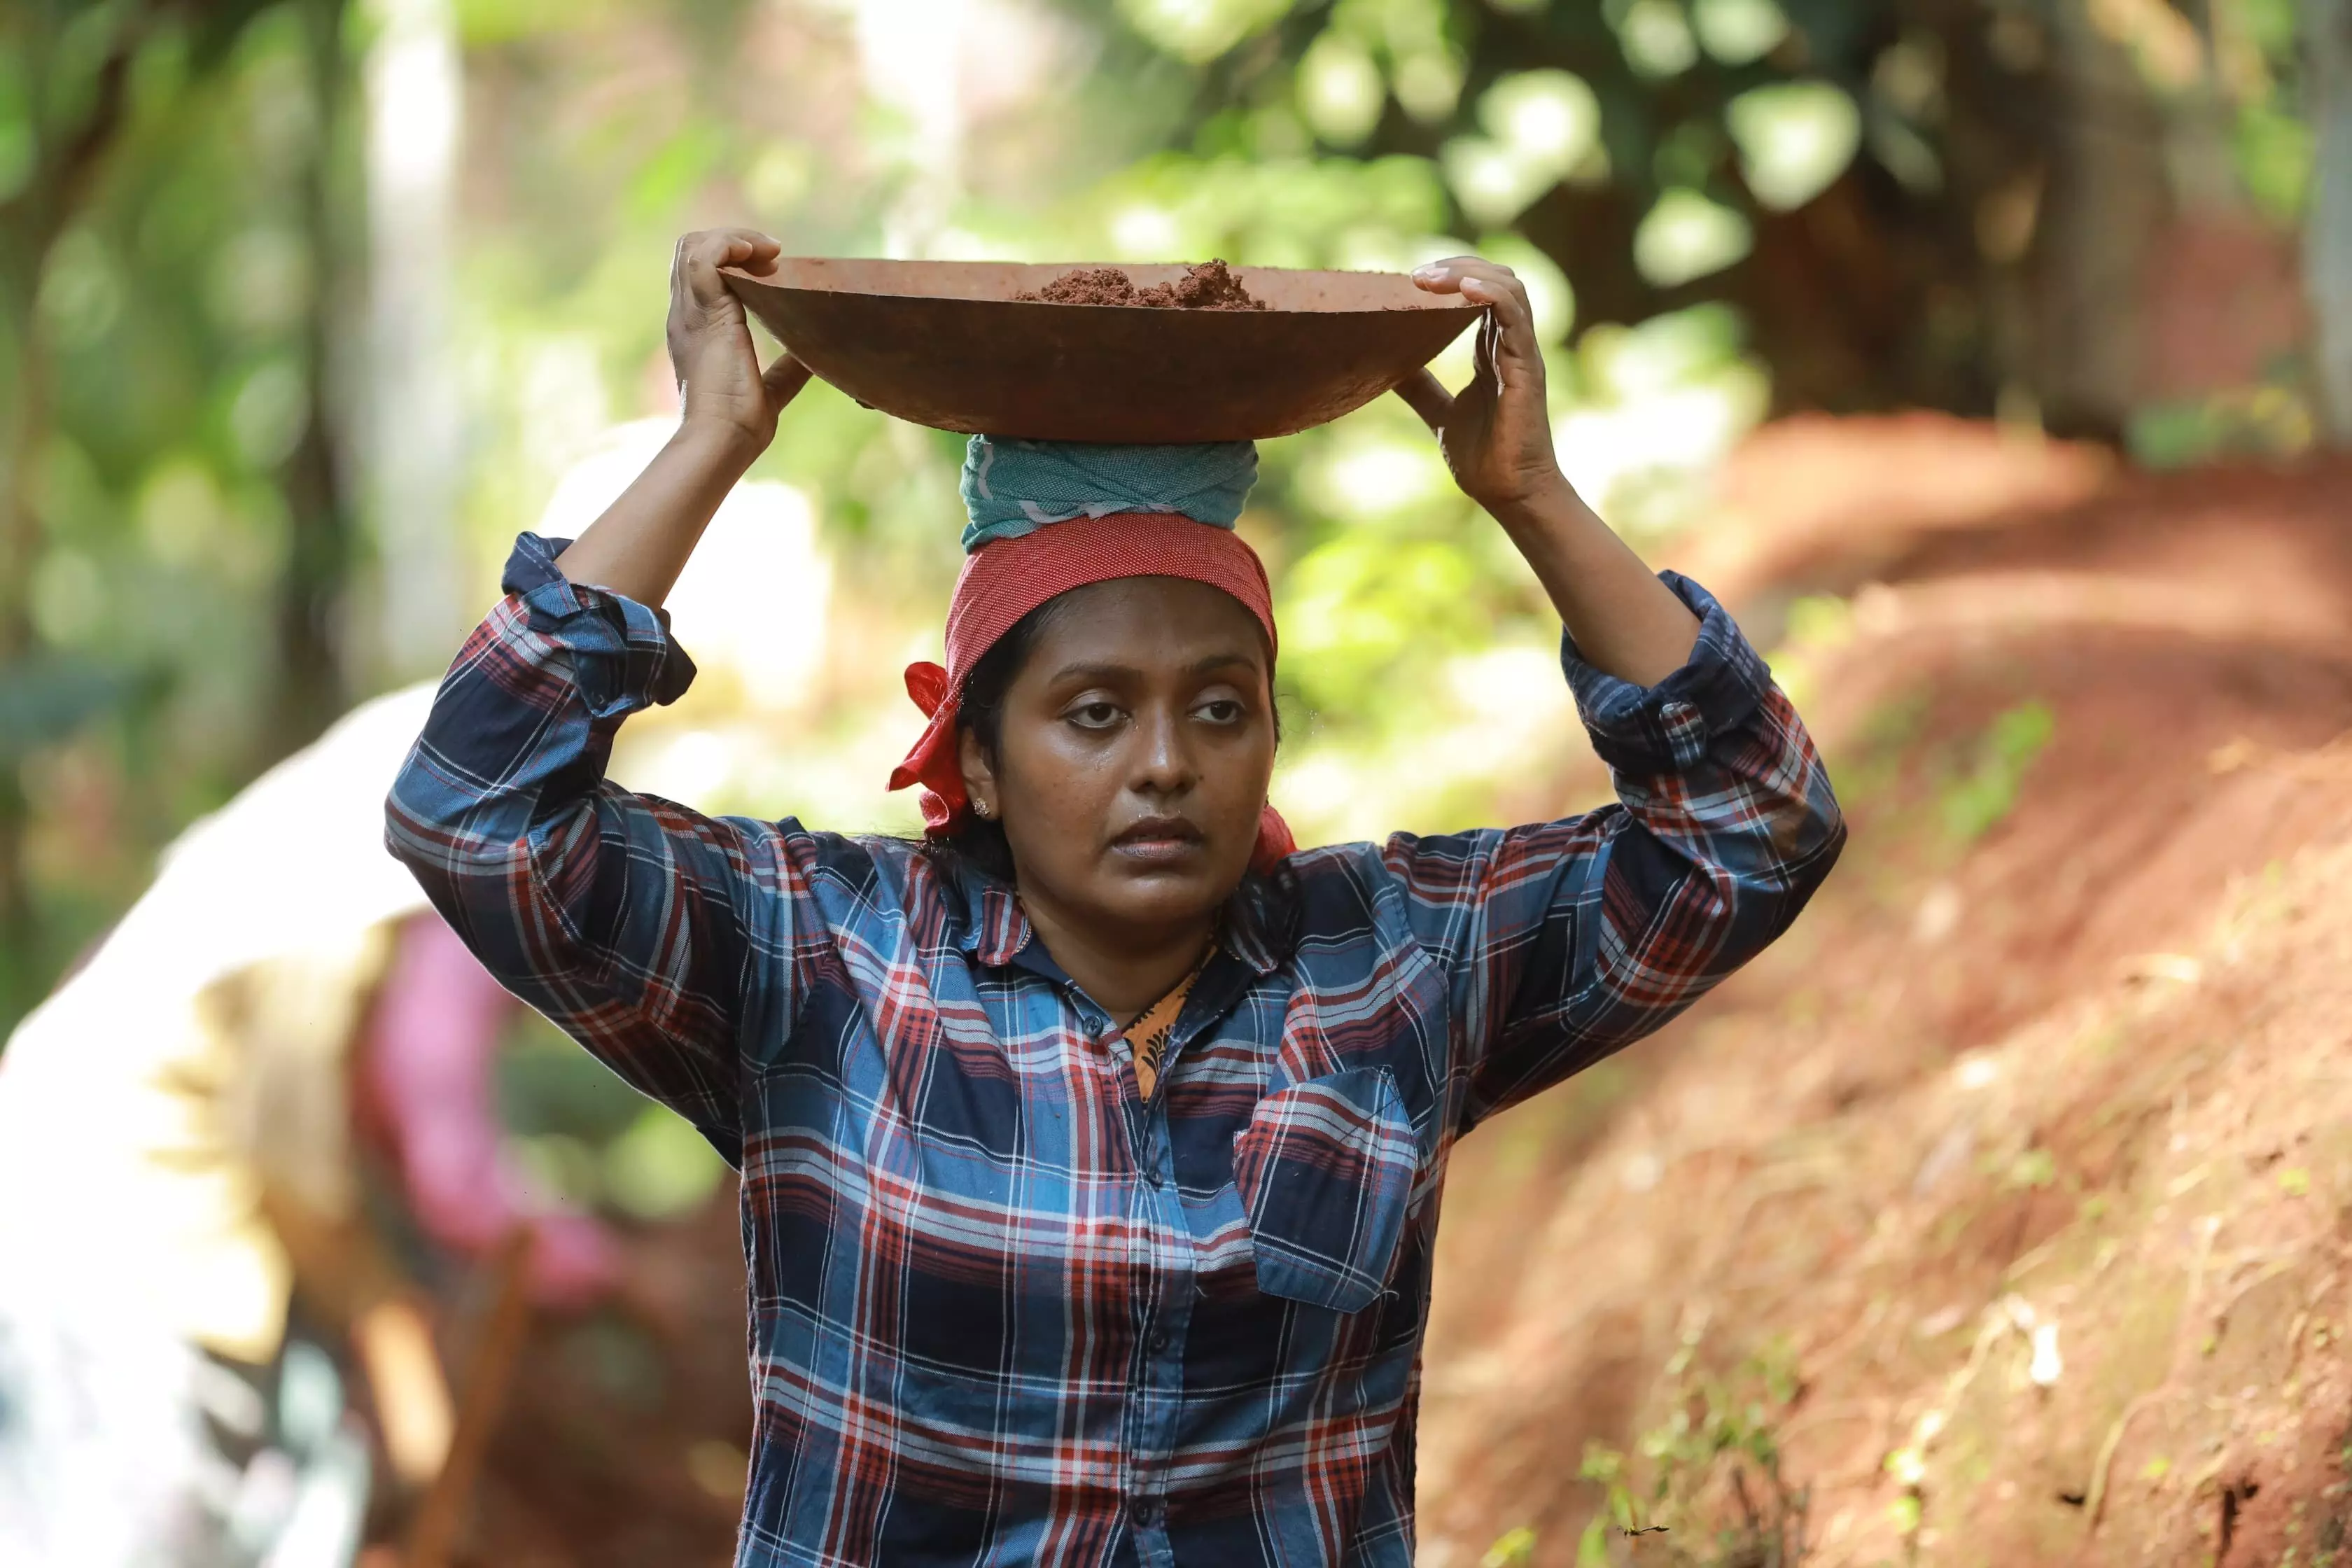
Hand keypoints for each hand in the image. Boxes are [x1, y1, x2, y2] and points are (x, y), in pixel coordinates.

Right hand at [667, 228, 811, 458]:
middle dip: (732, 240)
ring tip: (769, 253)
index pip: (697, 273)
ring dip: (734, 238)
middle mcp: (686, 315)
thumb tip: (813, 355)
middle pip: (690, 249)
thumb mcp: (771, 389)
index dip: (732, 260)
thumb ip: (787, 370)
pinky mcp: (702, 312)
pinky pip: (704, 255)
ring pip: (693, 244)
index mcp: (697, 330)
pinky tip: (759, 255)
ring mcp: (689, 311)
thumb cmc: (741, 425)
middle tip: (772, 256)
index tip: (772, 268)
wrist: (722, 439)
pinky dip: (731, 244)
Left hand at [1399, 256, 1571, 515]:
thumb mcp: (1440, 413)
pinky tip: (1464, 287)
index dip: (1449, 278)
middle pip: (1494, 279)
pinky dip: (1492, 293)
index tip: (1409, 281)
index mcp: (1491, 351)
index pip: (1478, 293)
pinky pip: (1515, 315)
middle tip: (1415, 275)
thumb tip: (1385, 369)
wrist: (1509, 493)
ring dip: (1468, 272)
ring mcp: (1521, 352)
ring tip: (1430, 277)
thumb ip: (1420, 387)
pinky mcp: (1527, 366)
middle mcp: (1509, 344)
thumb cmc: (1484, 458)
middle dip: (1456, 266)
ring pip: (1508, 287)